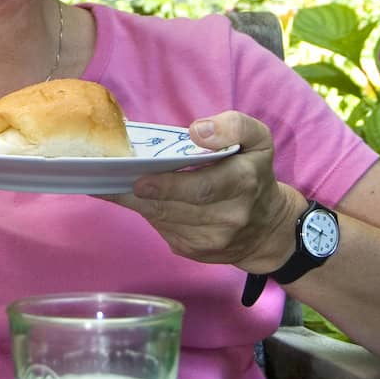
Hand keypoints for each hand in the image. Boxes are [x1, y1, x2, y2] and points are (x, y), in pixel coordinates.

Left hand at [124, 113, 305, 272]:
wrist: (268, 228)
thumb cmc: (254, 173)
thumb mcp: (257, 140)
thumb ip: (233, 127)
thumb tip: (197, 132)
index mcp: (243, 182)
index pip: (202, 187)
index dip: (168, 185)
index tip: (139, 180)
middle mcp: (230, 216)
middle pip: (176, 207)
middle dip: (140, 195)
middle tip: (112, 180)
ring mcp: (213, 239)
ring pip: (165, 220)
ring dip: (137, 204)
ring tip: (111, 186)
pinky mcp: (197, 252)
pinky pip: (164, 230)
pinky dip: (148, 213)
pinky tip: (135, 199)